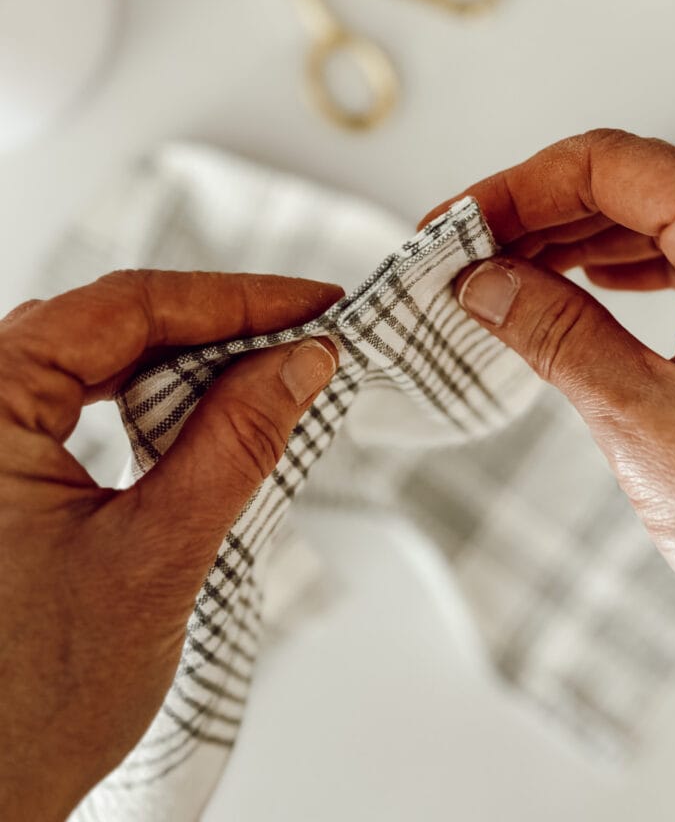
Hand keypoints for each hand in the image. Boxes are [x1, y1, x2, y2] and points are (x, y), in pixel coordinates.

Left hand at [0, 270, 340, 820]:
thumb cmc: (32, 704)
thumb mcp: (157, 556)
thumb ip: (236, 443)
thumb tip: (302, 361)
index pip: (125, 308)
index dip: (236, 298)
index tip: (315, 306)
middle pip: (109, 326)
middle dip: (216, 328)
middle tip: (305, 339)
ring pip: (95, 362)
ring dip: (185, 365)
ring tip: (267, 375)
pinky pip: (77, 404)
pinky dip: (148, 403)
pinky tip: (200, 415)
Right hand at [422, 129, 674, 625]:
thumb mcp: (651, 426)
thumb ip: (562, 340)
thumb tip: (488, 284)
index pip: (608, 168)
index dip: (515, 188)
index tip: (455, 224)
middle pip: (626, 184)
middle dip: (533, 214)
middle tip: (462, 253)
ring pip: (650, 218)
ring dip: (568, 241)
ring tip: (501, 273)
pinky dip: (616, 266)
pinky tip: (580, 281)